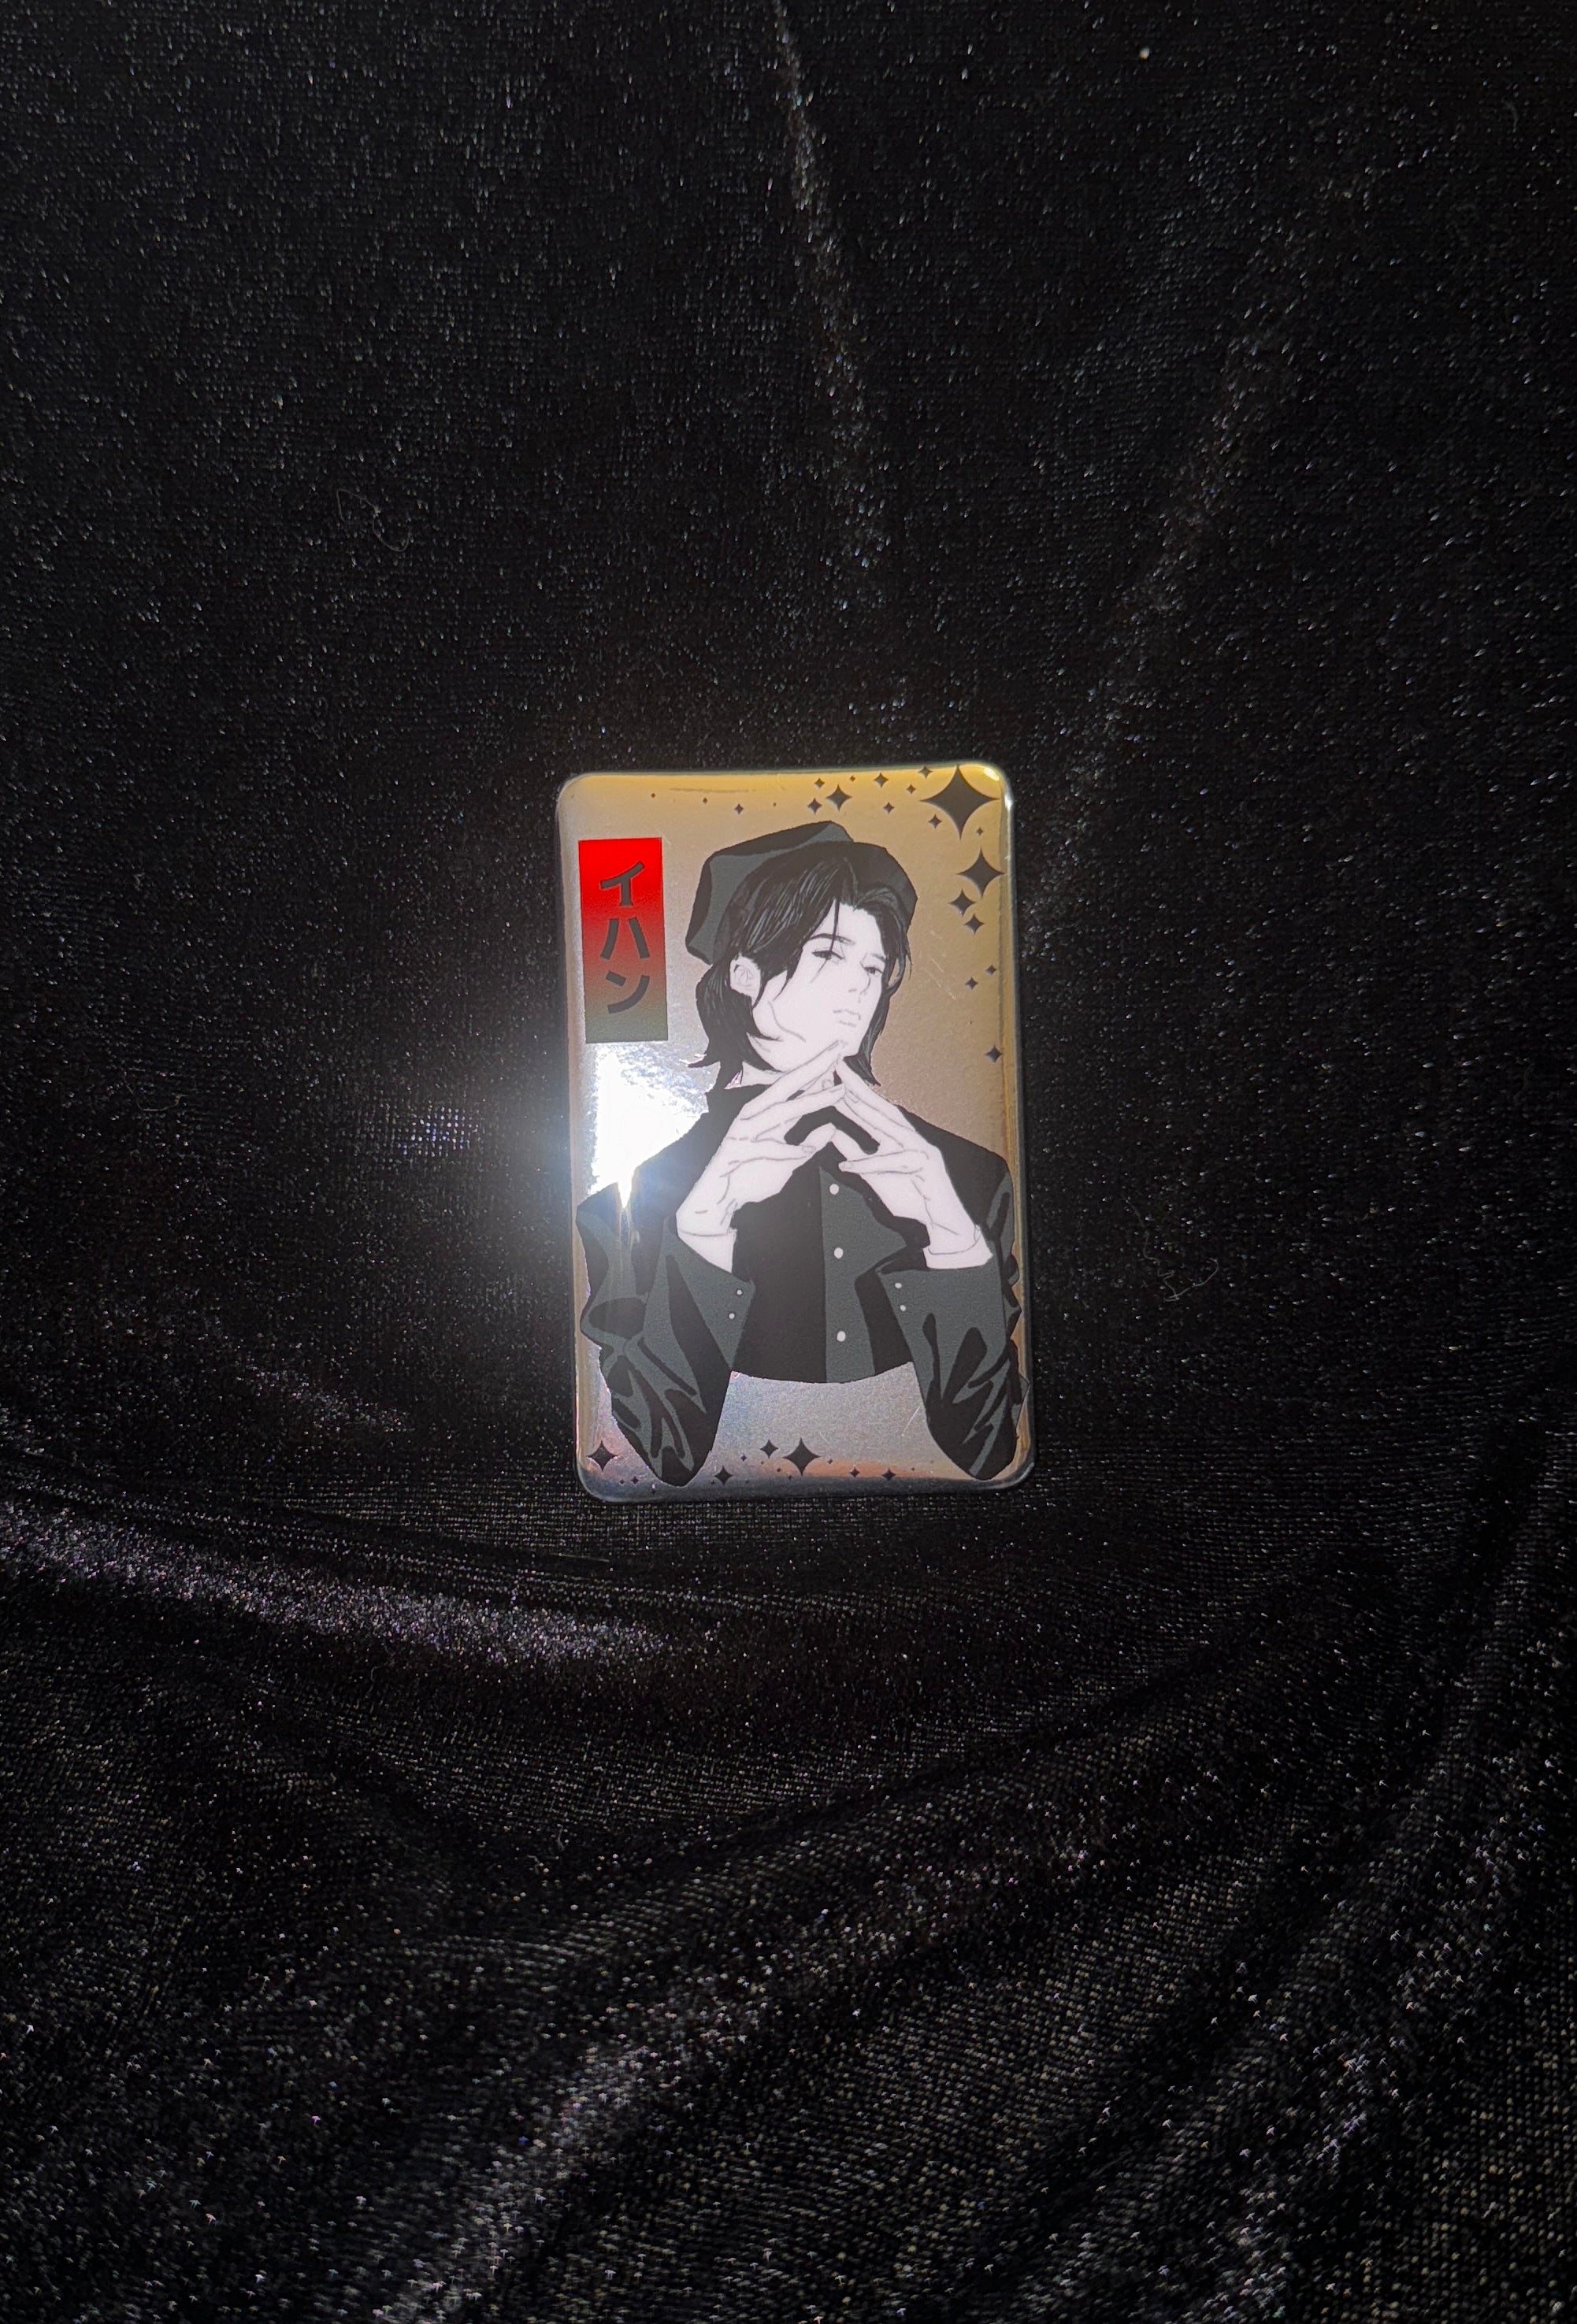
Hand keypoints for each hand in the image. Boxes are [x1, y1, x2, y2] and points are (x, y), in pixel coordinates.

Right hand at [675, 1041, 860, 1270]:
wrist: (718, 1200)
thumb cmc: (751, 1177)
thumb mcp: (789, 1161)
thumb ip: (808, 1144)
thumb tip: (831, 1128)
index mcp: (766, 1115)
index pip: (794, 1088)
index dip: (817, 1071)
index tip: (839, 1054)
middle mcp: (755, 1116)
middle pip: (788, 1087)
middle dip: (813, 1068)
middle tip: (837, 1051)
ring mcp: (745, 1131)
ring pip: (781, 1112)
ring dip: (810, 1102)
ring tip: (836, 1094)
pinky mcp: (736, 1151)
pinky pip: (767, 1150)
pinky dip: (787, 1152)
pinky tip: (805, 1151)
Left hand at [829, 1068, 989, 1268]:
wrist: (941, 1221)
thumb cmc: (911, 1196)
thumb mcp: (874, 1174)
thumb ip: (855, 1153)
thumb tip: (833, 1132)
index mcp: (897, 1137)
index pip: (871, 1110)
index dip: (850, 1093)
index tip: (829, 1076)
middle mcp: (910, 1137)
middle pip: (880, 1108)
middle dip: (858, 1087)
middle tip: (837, 1067)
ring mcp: (921, 1149)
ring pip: (890, 1127)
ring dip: (866, 1112)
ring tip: (843, 1099)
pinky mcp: (927, 1166)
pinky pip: (894, 1163)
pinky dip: (871, 1164)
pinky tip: (848, 1165)